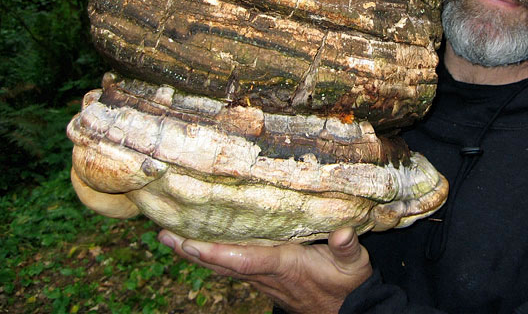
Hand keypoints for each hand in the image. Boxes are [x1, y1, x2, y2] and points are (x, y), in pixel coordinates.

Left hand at [158, 227, 372, 313]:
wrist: (346, 311)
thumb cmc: (347, 285)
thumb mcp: (353, 265)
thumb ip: (348, 248)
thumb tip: (343, 232)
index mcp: (283, 266)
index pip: (243, 259)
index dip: (215, 252)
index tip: (189, 242)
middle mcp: (265, 274)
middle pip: (221, 263)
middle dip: (192, 250)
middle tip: (164, 235)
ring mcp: (262, 278)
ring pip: (222, 266)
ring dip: (196, 253)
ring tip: (171, 237)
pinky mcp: (263, 278)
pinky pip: (230, 266)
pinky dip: (211, 256)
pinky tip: (200, 247)